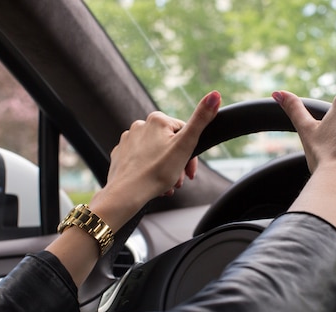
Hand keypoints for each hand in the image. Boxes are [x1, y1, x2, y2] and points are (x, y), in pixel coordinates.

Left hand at [89, 90, 220, 231]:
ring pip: (156, 155)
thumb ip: (201, 119)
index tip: (190, 172)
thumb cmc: (156, 172)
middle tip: (178, 181)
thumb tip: (215, 95)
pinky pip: (141, 162)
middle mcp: (140, 125)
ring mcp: (128, 140)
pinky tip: (152, 184)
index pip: (184, 134)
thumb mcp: (186, 145)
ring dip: (165, 171)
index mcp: (157, 120)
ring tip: (166, 185)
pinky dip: (149, 172)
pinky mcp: (120, 155)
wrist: (126, 194)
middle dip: (178, 165)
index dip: (191, 154)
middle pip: (170, 145)